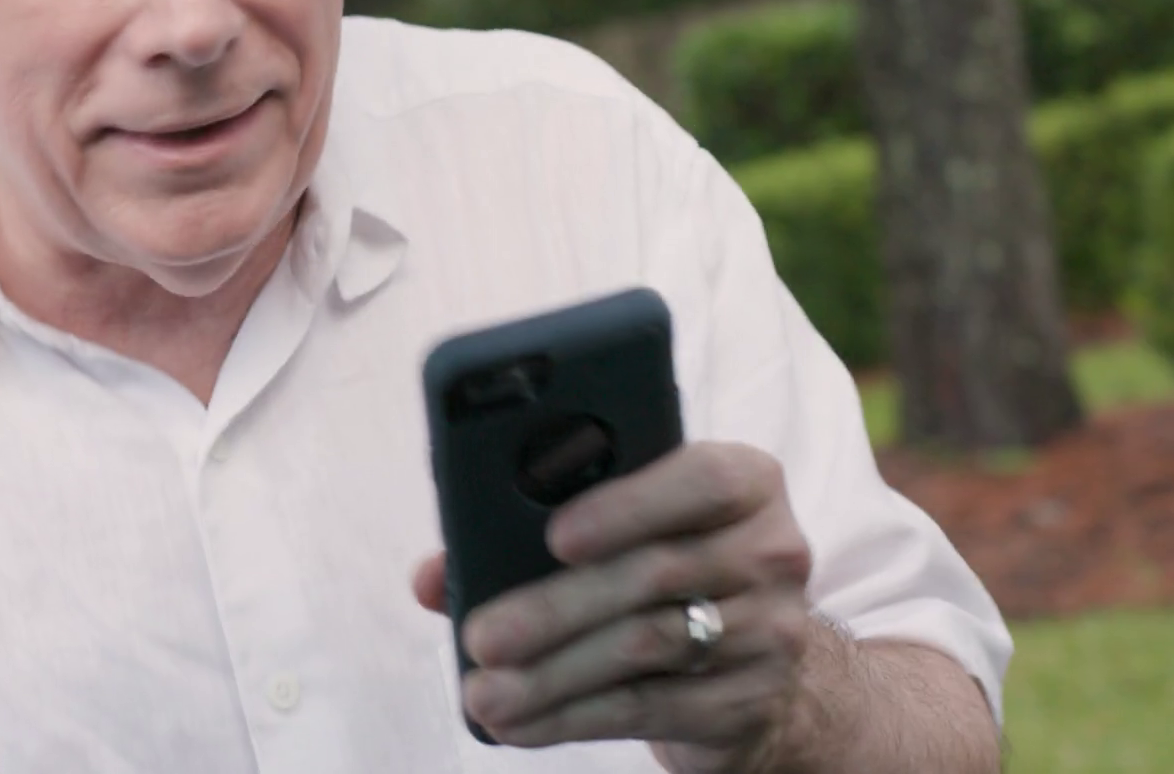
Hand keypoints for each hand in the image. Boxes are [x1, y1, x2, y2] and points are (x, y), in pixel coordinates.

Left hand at [413, 442, 818, 773]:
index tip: (556, 538)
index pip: (701, 479)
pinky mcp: (751, 700)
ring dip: (554, 675)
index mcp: (741, 480)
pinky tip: (521, 724)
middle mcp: (771, 549)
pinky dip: (574, 718)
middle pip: (654, 576)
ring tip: (485, 693)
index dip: (628, 506)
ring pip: (647, 647)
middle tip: (482, 638)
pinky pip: (652, 708)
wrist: (747, 660)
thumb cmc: (654, 567)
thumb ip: (521, 535)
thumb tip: (433, 577)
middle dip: (554, 610)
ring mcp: (772, 629)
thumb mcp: (610, 531)